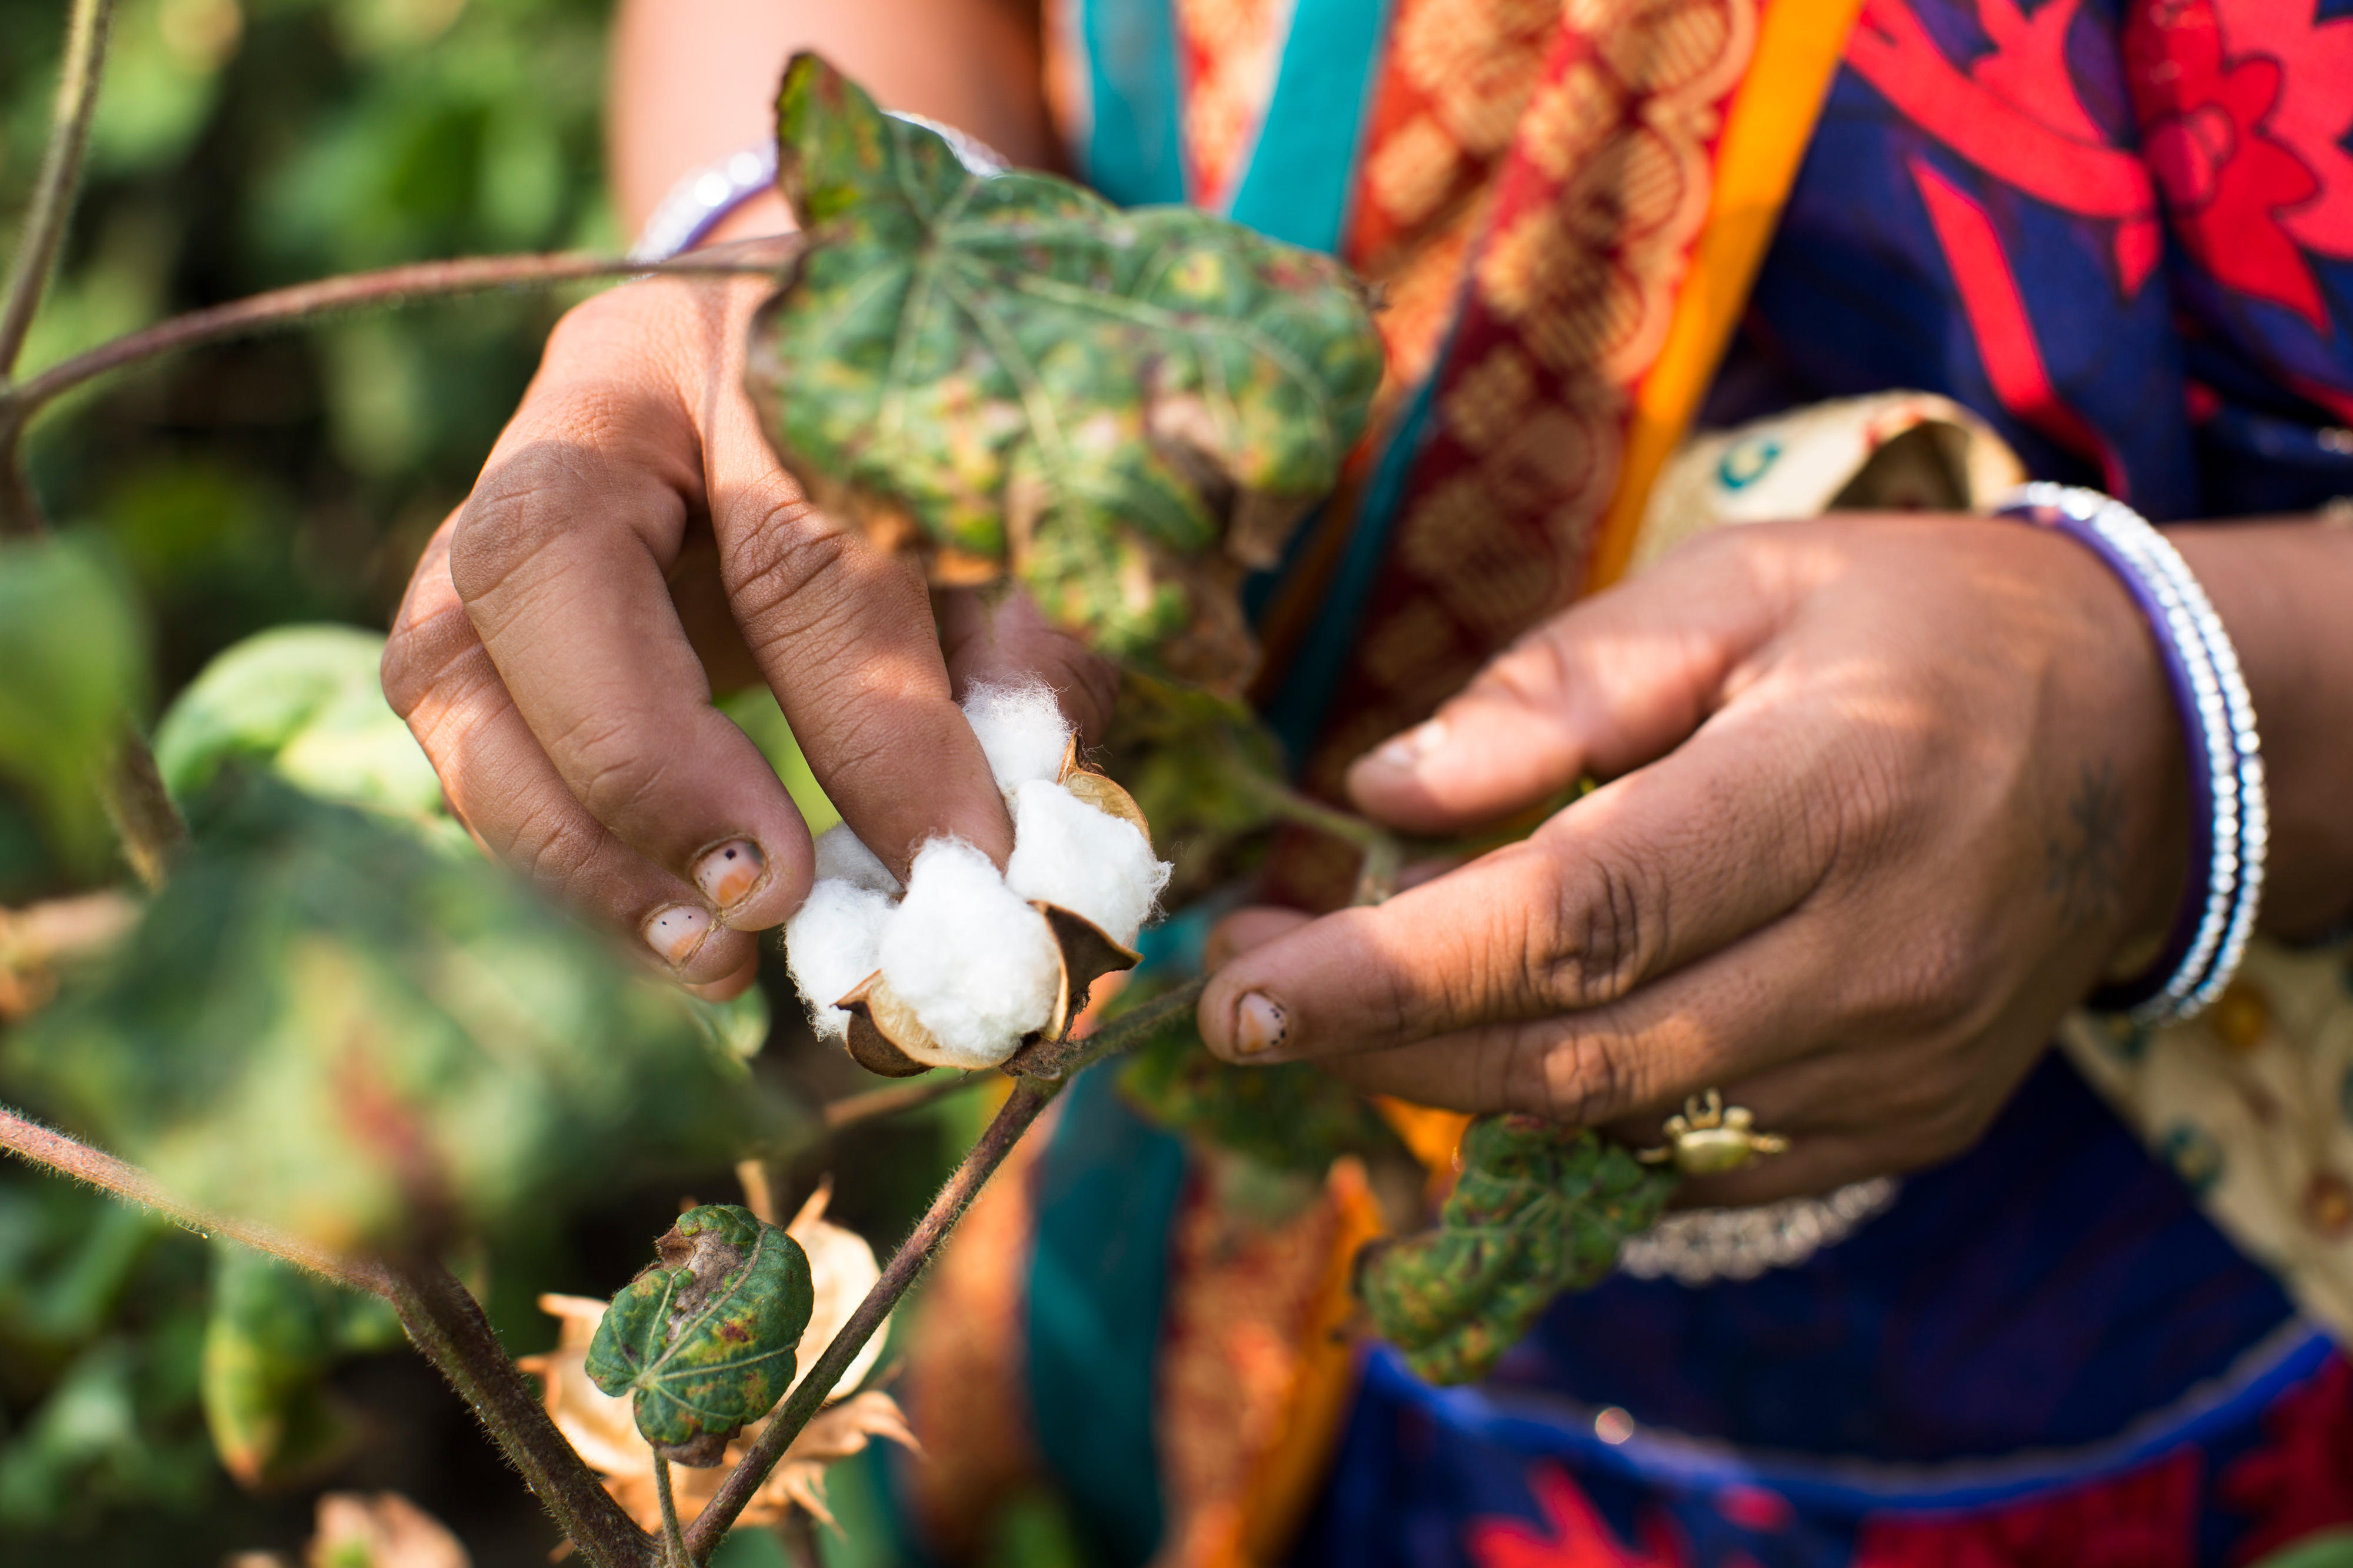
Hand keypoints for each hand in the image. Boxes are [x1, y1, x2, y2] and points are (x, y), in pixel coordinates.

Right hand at [383, 245, 1112, 995]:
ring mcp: (500, 491)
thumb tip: (1026, 828)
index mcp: (756, 338)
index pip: (794, 543)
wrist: (821, 344)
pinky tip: (661, 928)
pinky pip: (463, 724)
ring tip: (705, 960)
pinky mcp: (474, 601)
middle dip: (644, 765)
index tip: (959, 865)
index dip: (871, 723)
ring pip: (450, 660)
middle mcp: (594, 399)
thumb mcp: (1019, 513)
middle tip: (763, 906)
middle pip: (541, 562)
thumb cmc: (940, 432)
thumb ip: (1030, 643)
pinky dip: (552, 845)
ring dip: (565, 839)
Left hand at [1198, 515, 2190, 1202]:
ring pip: (1620, 1129)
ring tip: (1341, 1004)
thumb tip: (1382, 794)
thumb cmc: (1915, 627)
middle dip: (1380, 1043)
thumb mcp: (1741, 583)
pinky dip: (1567, 1114)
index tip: (1236, 984)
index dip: (1389, 970)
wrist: (2139, 744)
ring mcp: (1901, 1069)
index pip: (1576, 918)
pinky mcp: (1905, 1129)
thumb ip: (1559, 688)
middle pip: (1576, 1054)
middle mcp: (1879, 958)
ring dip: (1450, 1085)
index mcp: (1837, 791)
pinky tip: (1494, 1043)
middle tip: (1243, 992)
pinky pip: (1690, 1163)